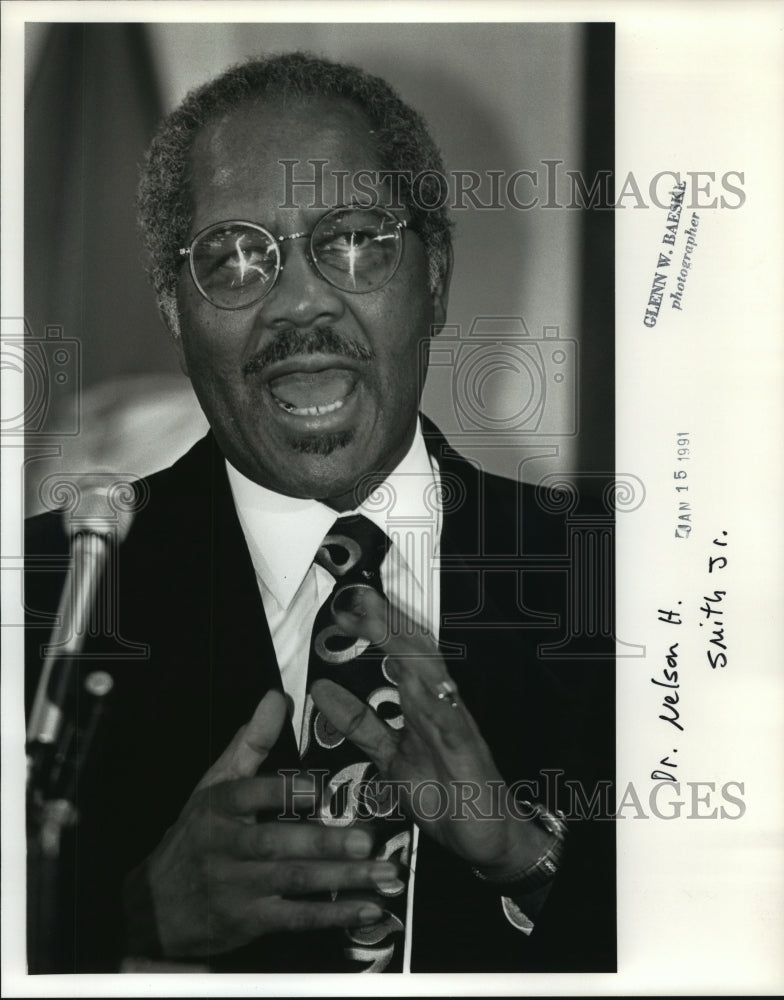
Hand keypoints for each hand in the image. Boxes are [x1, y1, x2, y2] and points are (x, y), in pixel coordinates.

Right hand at [127, 690, 397, 958]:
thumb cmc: (199, 834)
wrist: (155, 907)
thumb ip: (251, 741)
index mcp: (218, 807)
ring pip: (293, 882)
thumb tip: (277, 697)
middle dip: (323, 843)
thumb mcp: (215, 784)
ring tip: (384, 874)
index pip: (247, 795)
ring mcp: (237, 888)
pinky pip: (296, 918)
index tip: (317, 789)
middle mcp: (226, 847)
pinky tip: (368, 909)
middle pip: (275, 844)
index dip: (281, 792)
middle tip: (367, 841)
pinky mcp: (250, 922)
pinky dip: (334, 914)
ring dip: (342, 879)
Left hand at [311, 590, 553, 879]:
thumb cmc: (446, 794)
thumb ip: (360, 724)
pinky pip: (451, 723)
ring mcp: (454, 726)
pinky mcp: (468, 753)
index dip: (373, 630)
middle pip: (412, 656)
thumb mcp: (390, 757)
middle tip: (359, 600)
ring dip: (405, 649)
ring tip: (381, 624)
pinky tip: (424, 683)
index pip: (395, 657)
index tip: (346, 608)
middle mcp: (437, 707)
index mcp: (419, 705)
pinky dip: (438, 702)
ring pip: (431, 679)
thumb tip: (322, 691)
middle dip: (387, 626)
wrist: (489, 836)